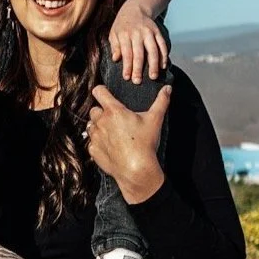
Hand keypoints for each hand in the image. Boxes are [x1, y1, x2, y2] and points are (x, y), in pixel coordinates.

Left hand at [86, 84, 170, 203]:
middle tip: (115, 119)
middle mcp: (101, 122)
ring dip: (98, 127)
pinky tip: (110, 146)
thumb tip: (167, 89)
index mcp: (114, 111)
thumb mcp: (155, 120)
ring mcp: (95, 137)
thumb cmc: (145, 144)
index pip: (99, 91)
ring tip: (112, 133)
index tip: (105, 94)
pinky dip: (98, 142)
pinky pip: (91, 142)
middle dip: (102, 112)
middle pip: (94, 109)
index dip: (101, 91)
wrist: (136, 169)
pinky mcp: (93, 150)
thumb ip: (161, 101)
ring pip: (91, 126)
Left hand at [108, 0, 170, 83]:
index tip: (127, 78)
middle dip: (138, 68)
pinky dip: (164, 55)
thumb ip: (115, 46)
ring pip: (153, 50)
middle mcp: (137, 33)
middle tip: (138, 81)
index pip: (126, 53)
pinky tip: (163, 66)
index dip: (127, 66)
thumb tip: (116, 59)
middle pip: (139, 53)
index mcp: (125, 34)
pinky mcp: (157, 32)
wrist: (136, 8)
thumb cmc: (122, 25)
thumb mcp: (114, 33)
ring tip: (153, 77)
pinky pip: (162, 45)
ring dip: (153, 64)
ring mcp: (149, 32)